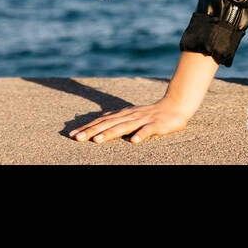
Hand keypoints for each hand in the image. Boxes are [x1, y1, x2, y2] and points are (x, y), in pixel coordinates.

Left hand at [68, 99, 191, 143]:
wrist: (175, 106)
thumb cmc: (151, 113)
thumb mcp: (131, 114)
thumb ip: (116, 118)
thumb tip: (99, 119)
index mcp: (123, 115)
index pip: (101, 121)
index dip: (87, 128)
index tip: (72, 135)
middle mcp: (130, 116)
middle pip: (108, 124)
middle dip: (91, 131)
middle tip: (77, 138)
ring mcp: (142, 120)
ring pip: (124, 127)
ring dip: (109, 133)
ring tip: (96, 141)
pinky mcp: (156, 125)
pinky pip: (147, 131)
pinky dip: (140, 135)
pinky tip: (133, 142)